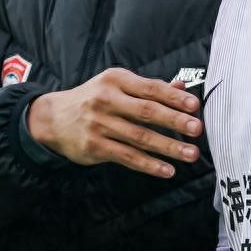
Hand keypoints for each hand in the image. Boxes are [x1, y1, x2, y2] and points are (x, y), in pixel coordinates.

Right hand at [27, 67, 201, 177]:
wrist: (52, 117)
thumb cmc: (93, 98)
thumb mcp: (117, 85)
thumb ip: (149, 87)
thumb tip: (183, 86)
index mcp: (116, 80)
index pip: (151, 88)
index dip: (174, 97)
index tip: (195, 106)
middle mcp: (106, 100)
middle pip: (147, 112)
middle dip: (175, 121)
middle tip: (197, 129)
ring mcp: (99, 124)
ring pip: (140, 138)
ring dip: (168, 147)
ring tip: (191, 154)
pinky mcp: (95, 147)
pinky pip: (127, 157)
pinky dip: (149, 164)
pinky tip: (168, 170)